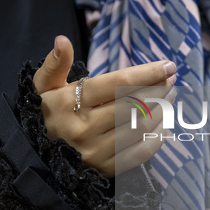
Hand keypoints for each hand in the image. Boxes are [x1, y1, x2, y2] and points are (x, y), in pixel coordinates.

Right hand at [33, 35, 176, 177]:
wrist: (37, 156)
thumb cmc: (47, 115)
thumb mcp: (42, 87)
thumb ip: (54, 64)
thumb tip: (62, 40)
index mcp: (69, 103)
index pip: (119, 83)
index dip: (148, 73)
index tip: (168, 66)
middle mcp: (83, 128)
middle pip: (134, 104)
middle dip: (159, 90)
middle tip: (172, 80)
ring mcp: (95, 152)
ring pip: (140, 127)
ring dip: (162, 110)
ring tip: (170, 97)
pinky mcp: (105, 169)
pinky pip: (141, 153)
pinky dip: (157, 137)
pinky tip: (164, 124)